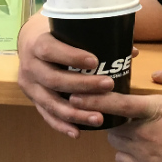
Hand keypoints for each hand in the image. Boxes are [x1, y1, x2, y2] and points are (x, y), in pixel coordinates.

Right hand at [17, 15, 137, 137]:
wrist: (29, 43)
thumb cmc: (56, 34)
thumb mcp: (68, 29)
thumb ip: (97, 37)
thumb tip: (132, 51)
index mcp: (37, 44)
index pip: (51, 50)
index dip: (71, 57)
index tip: (94, 61)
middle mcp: (30, 66)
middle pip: (54, 79)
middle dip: (82, 85)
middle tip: (108, 85)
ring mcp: (30, 86)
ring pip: (51, 102)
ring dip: (75, 113)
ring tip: (98, 118)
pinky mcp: (32, 100)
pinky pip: (46, 115)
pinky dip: (62, 125)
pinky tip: (77, 132)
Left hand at [69, 66, 161, 161]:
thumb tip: (158, 72)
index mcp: (158, 111)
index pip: (118, 103)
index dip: (94, 99)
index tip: (76, 95)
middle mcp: (147, 135)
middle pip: (111, 126)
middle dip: (111, 118)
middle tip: (120, 110)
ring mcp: (147, 157)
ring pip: (116, 145)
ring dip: (118, 135)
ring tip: (132, 127)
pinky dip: (127, 153)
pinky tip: (141, 146)